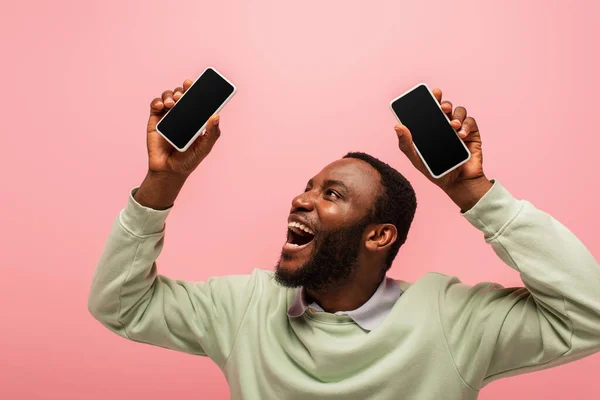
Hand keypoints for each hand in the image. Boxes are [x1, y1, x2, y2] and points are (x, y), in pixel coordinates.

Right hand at [146, 79, 221, 177]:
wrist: (170, 170)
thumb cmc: (190, 159)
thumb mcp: (205, 147)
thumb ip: (212, 133)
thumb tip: (216, 115)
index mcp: (196, 117)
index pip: (197, 98)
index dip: (197, 89)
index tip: (196, 83)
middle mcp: (183, 113)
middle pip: (182, 93)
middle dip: (183, 90)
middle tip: (184, 93)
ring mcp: (168, 115)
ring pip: (168, 96)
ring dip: (170, 95)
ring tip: (172, 103)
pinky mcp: (155, 119)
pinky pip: (155, 104)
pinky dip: (158, 101)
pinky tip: (162, 106)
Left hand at [394, 88, 492, 209]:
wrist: (457, 184)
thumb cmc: (436, 171)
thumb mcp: (417, 160)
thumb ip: (406, 144)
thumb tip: (397, 126)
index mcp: (430, 128)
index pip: (429, 109)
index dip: (429, 99)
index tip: (429, 93)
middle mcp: (444, 125)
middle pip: (444, 106)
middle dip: (443, 102)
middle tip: (441, 107)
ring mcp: (458, 128)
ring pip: (459, 111)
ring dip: (456, 115)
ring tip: (452, 125)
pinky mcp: (471, 134)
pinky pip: (470, 122)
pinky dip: (466, 125)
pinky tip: (461, 134)